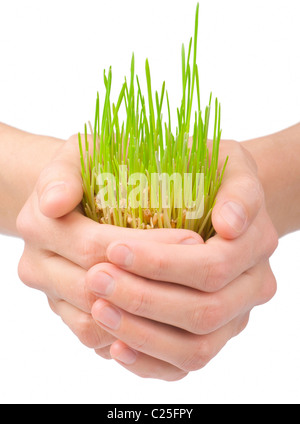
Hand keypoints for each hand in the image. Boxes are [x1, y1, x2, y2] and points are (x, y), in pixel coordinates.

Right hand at [16, 135, 201, 357]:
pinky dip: (127, 335)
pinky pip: (93, 338)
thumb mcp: (76, 155)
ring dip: (143, 317)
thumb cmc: (82, 172)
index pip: (97, 245)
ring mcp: (50, 294)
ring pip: (93, 324)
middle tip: (203, 271)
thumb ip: (63, 173)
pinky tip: (165, 319)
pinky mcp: (64, 313)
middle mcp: (37, 265)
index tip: (194, 239)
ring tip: (188, 299)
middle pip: (97, 288)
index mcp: (40, 224)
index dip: (150, 247)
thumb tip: (55, 201)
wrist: (65, 201)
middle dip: (154, 283)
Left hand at [86, 140, 277, 380]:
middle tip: (95, 278)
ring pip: (197, 347)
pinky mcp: (216, 334)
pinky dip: (152, 361)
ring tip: (99, 309)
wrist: (219, 200)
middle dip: (144, 298)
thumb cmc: (212, 174)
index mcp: (256, 241)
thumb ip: (233, 186)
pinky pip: (188, 363)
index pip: (211, 265)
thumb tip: (228, 222)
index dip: (162, 263)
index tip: (114, 248)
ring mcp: (236, 315)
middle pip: (204, 310)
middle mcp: (253, 284)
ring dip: (143, 333)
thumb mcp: (225, 160)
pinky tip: (116, 345)